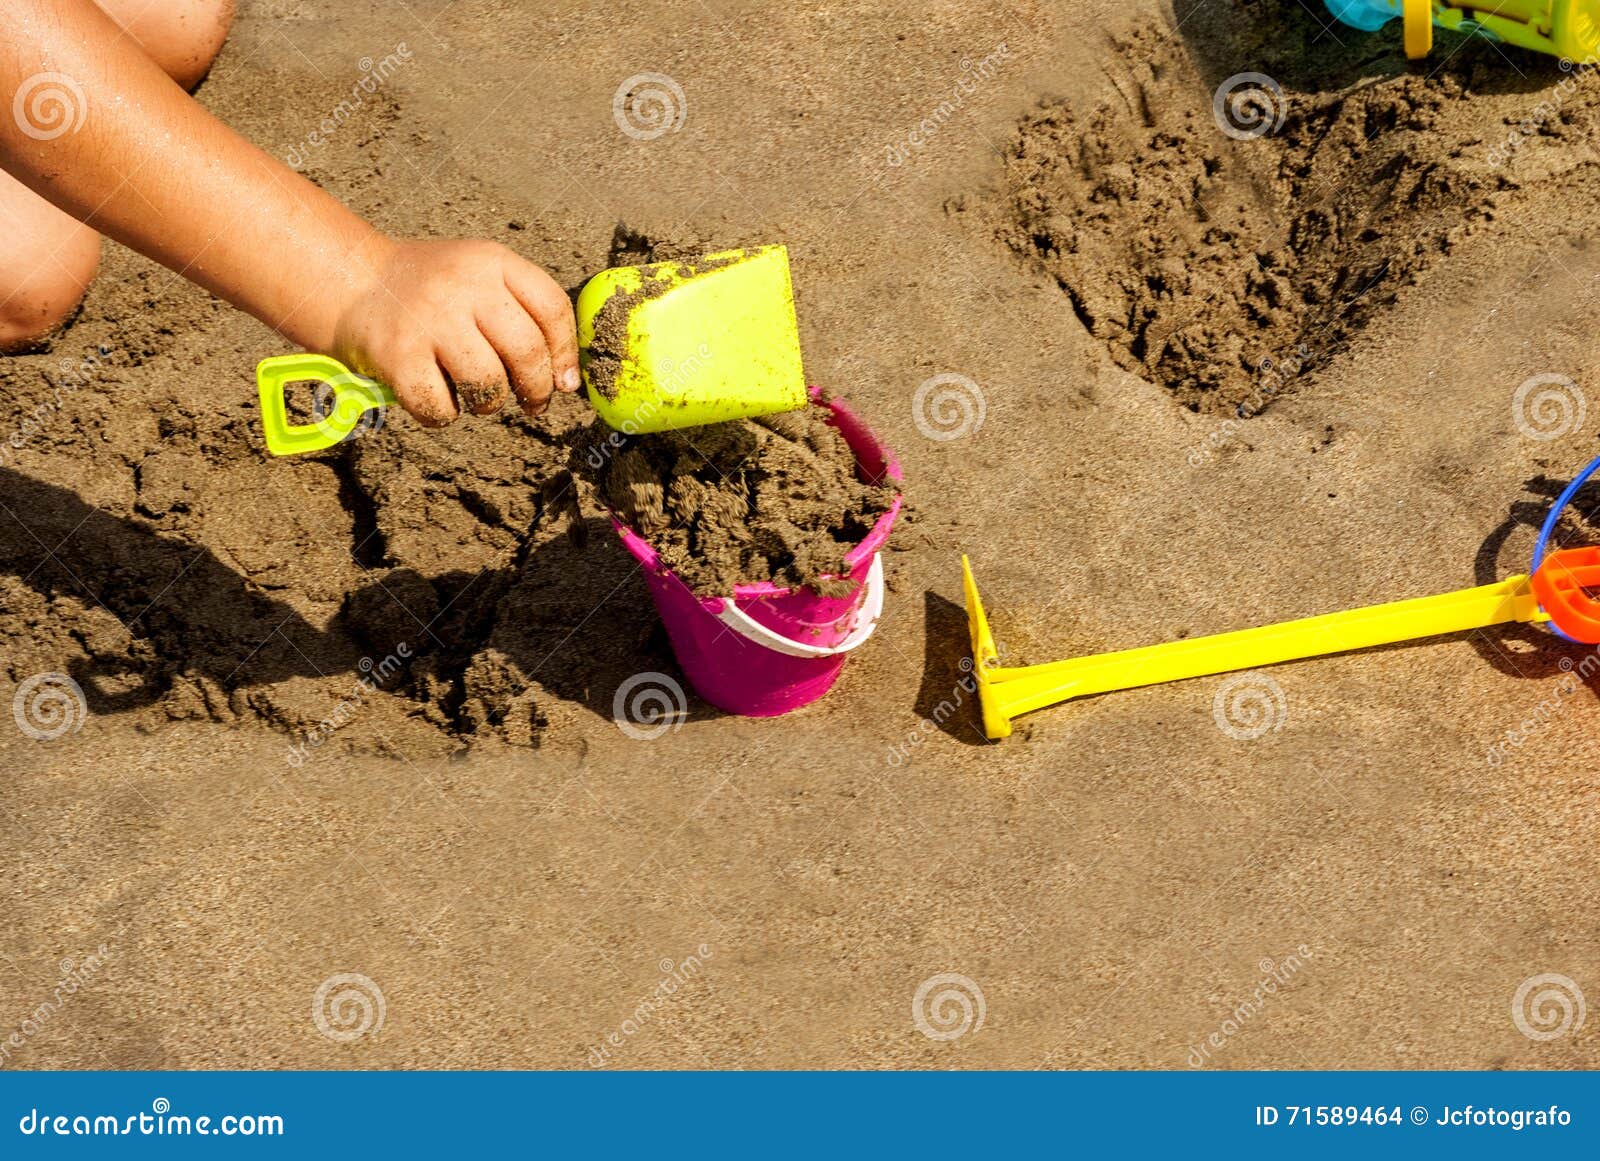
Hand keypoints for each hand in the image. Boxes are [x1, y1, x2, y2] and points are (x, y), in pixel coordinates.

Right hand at [329, 238, 579, 425]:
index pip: (552, 307)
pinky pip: (441, 408)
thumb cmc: (430, 290)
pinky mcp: (399, 356)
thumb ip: (523, 312)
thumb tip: (567, 380)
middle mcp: (463, 287)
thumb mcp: (479, 277)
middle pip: (527, 351)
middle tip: (532, 401)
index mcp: (491, 262)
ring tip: (479, 397)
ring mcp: (430, 321)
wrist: (352, 282)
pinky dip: (444, 415)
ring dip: (490, 404)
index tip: (565, 381)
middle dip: (537, 389)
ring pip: (489, 385)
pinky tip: (438, 400)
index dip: (566, 352)